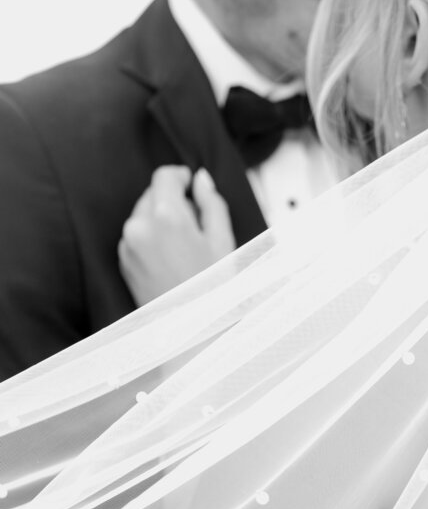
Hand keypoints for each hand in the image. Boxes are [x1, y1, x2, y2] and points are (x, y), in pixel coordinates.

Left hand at [118, 166, 235, 305]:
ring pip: (143, 214)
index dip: (180, 177)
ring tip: (183, 248)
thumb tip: (201, 180)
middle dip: (172, 201)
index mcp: (167, 215)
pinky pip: (136, 235)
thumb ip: (212, 204)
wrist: (191, 332)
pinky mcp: (123, 261)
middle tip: (194, 226)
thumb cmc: (212, 291)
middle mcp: (141, 225)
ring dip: (160, 220)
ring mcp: (128, 244)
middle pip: (152, 194)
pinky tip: (170, 260)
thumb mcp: (223, 242)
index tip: (189, 184)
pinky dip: (151, 239)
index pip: (165, 176)